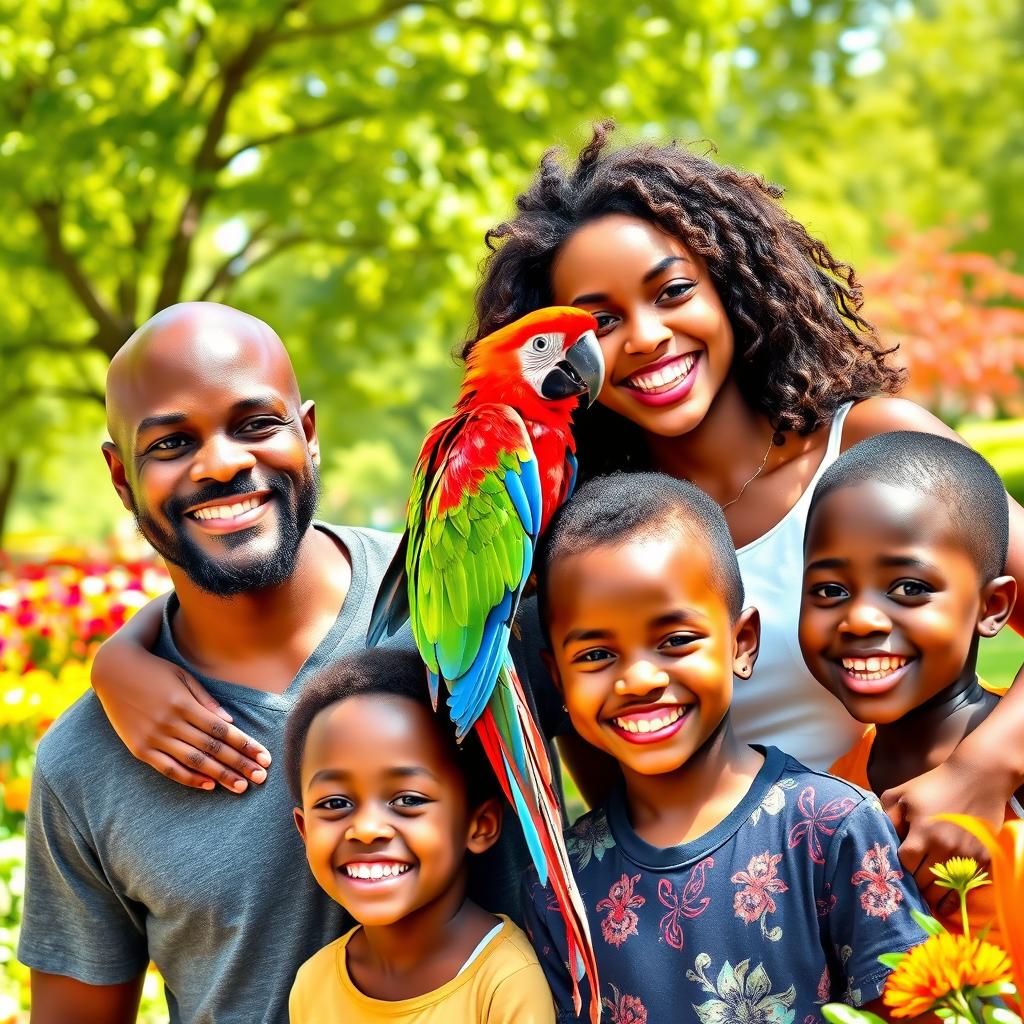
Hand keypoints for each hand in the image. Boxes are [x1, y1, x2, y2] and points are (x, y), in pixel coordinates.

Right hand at [93, 648, 271, 792]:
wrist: (113, 672)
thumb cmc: (156, 671)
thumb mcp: (184, 677)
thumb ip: (206, 701)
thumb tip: (230, 723)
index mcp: (184, 704)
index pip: (222, 731)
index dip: (245, 745)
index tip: (264, 756)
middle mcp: (170, 723)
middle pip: (212, 749)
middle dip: (239, 764)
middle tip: (260, 777)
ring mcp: (153, 738)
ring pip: (193, 762)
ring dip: (220, 775)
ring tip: (241, 786)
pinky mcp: (139, 749)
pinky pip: (168, 769)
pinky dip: (189, 778)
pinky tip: (208, 785)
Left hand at [880, 755, 1005, 913]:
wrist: (977, 778)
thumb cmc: (933, 785)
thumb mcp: (901, 794)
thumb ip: (886, 816)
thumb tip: (874, 835)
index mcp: (922, 833)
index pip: (904, 865)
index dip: (898, 869)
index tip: (894, 871)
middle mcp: (945, 848)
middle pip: (925, 882)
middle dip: (914, 885)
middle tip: (907, 890)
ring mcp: (967, 855)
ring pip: (946, 890)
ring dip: (934, 896)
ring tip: (924, 900)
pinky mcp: (984, 858)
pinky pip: (968, 886)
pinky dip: (956, 894)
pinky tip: (946, 899)